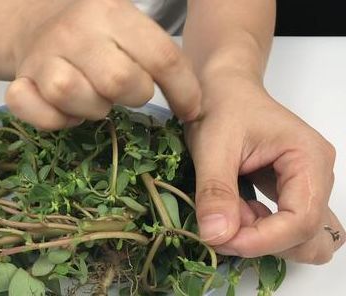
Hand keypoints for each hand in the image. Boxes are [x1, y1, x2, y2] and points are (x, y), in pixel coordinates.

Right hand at [4, 0, 200, 129]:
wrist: (35, 23)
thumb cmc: (95, 33)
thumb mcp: (129, 24)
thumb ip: (159, 53)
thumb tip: (194, 105)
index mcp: (111, 10)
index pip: (162, 57)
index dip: (184, 92)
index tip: (191, 110)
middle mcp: (75, 30)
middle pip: (119, 81)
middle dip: (133, 96)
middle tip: (126, 92)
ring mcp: (42, 56)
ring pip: (72, 94)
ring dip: (91, 109)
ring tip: (94, 99)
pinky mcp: (19, 81)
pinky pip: (35, 110)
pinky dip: (53, 119)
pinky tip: (64, 110)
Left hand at [186, 73, 344, 263]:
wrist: (222, 90)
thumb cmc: (220, 107)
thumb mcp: (211, 146)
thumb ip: (215, 191)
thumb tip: (215, 236)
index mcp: (309, 158)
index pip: (302, 220)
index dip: (262, 240)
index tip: (221, 239)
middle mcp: (317, 176)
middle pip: (308, 236)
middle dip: (263, 241)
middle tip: (221, 224)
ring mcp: (307, 186)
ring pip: (302, 238)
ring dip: (264, 238)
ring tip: (230, 213)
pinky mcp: (291, 192)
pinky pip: (286, 227)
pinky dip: (260, 230)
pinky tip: (235, 210)